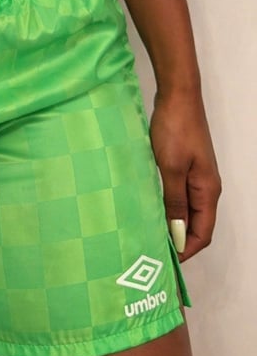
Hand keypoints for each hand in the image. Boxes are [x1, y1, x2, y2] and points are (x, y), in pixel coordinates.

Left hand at [149, 90, 220, 262]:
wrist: (177, 95)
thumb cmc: (174, 130)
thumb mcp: (171, 168)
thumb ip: (174, 200)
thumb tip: (177, 233)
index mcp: (208, 190)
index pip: (203, 233)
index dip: (186, 249)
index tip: (163, 260)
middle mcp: (206, 186)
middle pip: (196, 223)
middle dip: (178, 239)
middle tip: (151, 250)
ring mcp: (195, 175)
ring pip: (186, 208)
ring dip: (171, 222)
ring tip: (147, 232)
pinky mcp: (184, 164)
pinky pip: (178, 194)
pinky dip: (167, 205)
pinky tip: (149, 206)